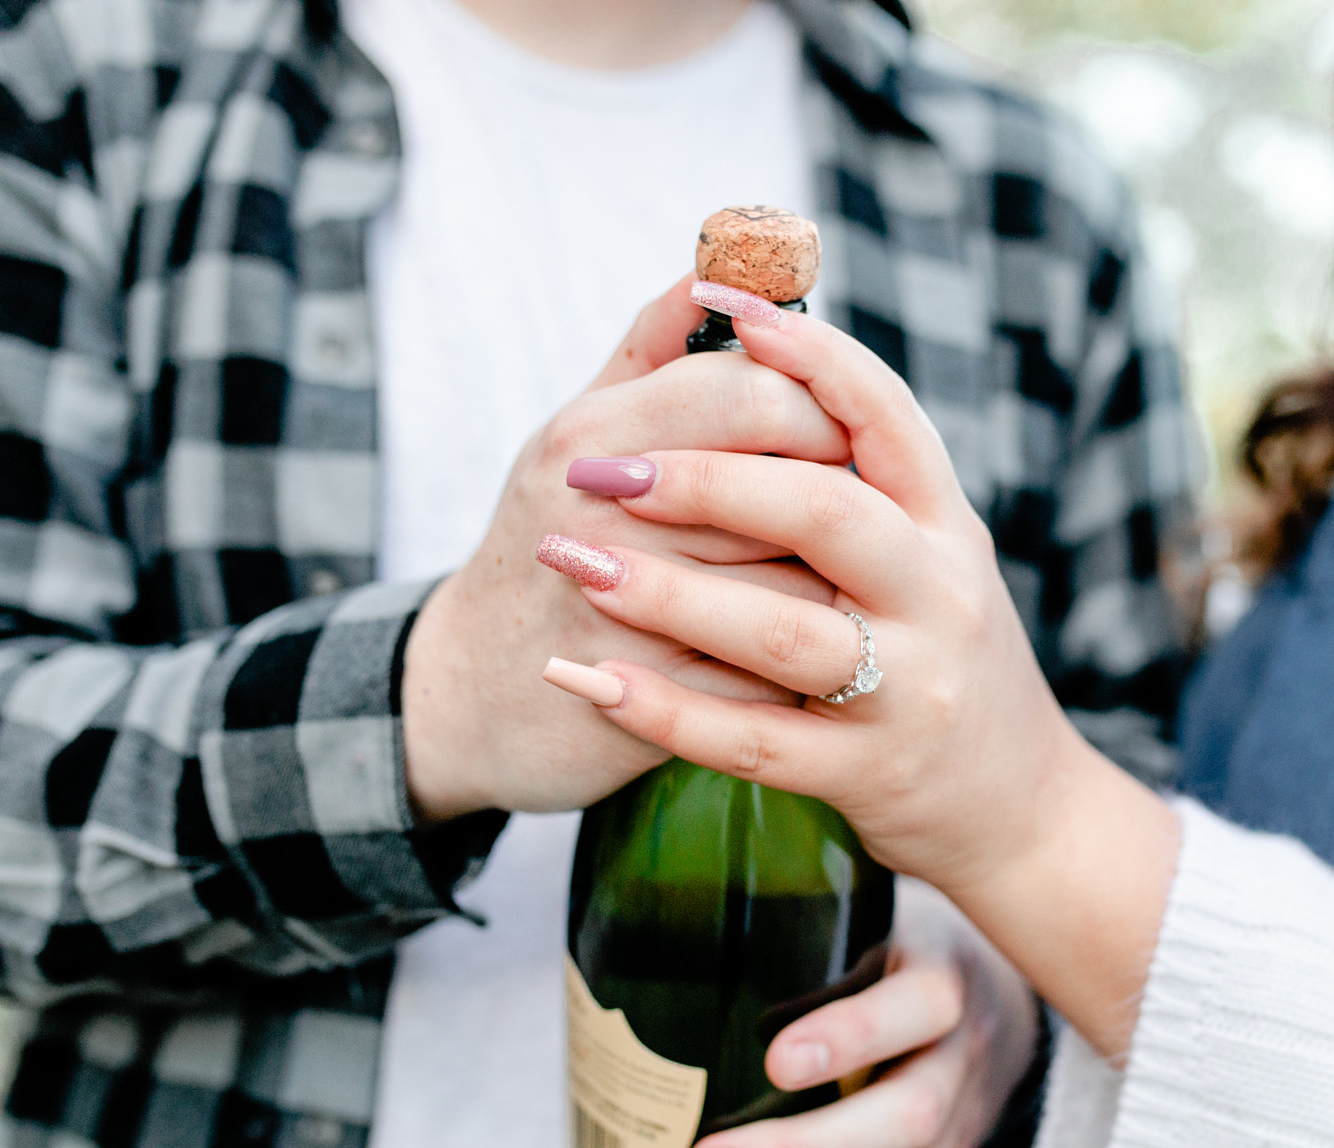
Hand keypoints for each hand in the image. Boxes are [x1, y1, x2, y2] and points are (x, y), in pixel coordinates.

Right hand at [401, 276, 851, 820]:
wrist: (467, 695)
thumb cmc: (546, 544)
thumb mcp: (577, 436)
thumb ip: (652, 348)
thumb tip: (717, 261)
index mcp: (589, 436)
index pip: (748, 391)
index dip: (822, 405)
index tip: (845, 433)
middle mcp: (599, 515)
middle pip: (781, 485)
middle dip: (842, 498)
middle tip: (866, 510)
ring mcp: (621, 611)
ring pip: (791, 584)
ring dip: (839, 586)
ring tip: (851, 582)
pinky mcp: (649, 700)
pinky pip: (769, 673)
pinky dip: (811, 664)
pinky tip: (822, 654)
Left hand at [539, 292, 1179, 1053]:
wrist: (1017, 808)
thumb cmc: (942, 657)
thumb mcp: (927, 556)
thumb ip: (854, 473)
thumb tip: (755, 345)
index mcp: (947, 527)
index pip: (886, 416)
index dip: (810, 354)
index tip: (728, 306)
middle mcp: (941, 598)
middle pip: (826, 513)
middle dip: (705, 480)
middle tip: (600, 468)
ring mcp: (910, 691)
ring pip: (782, 633)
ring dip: (667, 593)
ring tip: (573, 562)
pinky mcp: (870, 775)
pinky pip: (754, 743)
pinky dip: (664, 709)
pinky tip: (590, 678)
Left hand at [680, 880, 1037, 1147]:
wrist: (997, 996)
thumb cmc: (899, 942)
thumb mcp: (872, 899)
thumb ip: (804, 891)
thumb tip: (691, 845)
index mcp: (944, 977)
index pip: (916, 1007)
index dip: (852, 1036)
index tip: (774, 1059)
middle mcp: (961, 1060)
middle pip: (903, 1123)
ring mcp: (960, 1134)